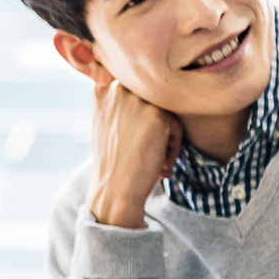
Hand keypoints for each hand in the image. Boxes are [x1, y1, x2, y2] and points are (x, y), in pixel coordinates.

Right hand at [86, 77, 181, 228]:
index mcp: (102, 89)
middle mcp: (118, 89)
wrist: (114, 190)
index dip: (142, 115)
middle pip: (154, 98)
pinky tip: (160, 165)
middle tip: (147, 150)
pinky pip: (177, 127)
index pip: (137, 87)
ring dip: (167, 137)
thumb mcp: (106, 121)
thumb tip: (151, 90)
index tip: (136, 137)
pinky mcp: (157, 115)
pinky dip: (173, 149)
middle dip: (156, 123)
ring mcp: (138, 100)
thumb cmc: (112, 162)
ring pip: (167, 111)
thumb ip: (121, 100)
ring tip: (156, 160)